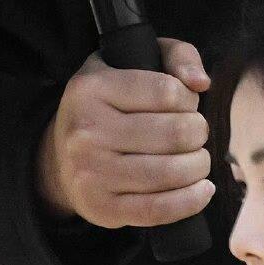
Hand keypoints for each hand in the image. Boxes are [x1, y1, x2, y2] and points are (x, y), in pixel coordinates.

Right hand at [35, 37, 214, 227]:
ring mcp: (92, 173)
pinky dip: (191, 200)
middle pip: (174, 133)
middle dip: (198, 133)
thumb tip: (200, 82)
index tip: (186, 106)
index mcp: (91, 89)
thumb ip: (176, 55)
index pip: (166, 91)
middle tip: (195, 135)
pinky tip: (202, 189)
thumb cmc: (109, 108)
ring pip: (170, 172)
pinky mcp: (103, 208)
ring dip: (198, 166)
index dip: (189, 100)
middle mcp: (87, 131)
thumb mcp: (131, 63)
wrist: (61, 160)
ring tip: (197, 160)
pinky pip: (158, 209)